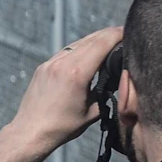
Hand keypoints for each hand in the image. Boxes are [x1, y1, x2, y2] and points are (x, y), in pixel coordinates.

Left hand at [4, 26, 122, 153]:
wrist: (30, 132)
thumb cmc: (62, 127)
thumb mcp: (93, 112)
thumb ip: (107, 92)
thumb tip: (118, 80)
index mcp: (76, 73)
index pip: (101, 44)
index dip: (117, 34)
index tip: (130, 30)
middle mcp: (62, 63)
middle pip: (90, 39)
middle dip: (108, 34)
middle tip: (124, 33)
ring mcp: (50, 63)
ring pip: (77, 43)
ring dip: (94, 40)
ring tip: (109, 41)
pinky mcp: (43, 66)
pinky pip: (65, 51)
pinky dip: (80, 48)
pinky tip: (88, 53)